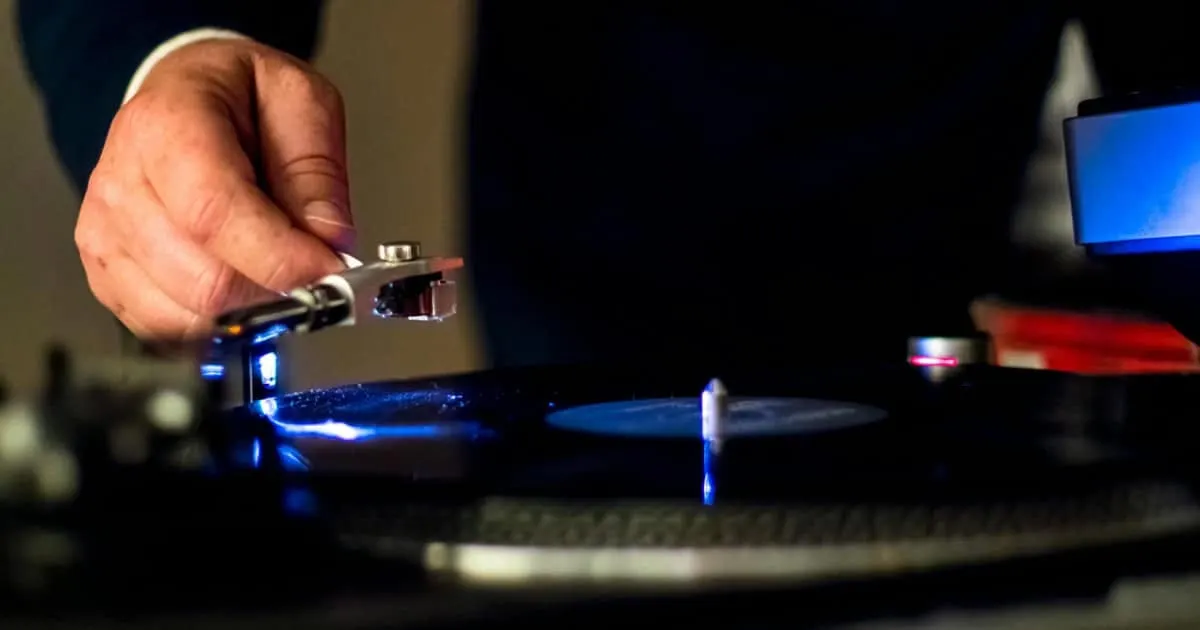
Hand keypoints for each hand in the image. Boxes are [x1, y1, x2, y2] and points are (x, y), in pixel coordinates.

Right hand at [76, 38, 353, 340]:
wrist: (183, 95)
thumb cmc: (238, 96)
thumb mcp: (300, 101)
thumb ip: (317, 173)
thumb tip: (330, 242)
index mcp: (168, 126)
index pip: (215, 214)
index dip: (280, 257)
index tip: (329, 271)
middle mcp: (122, 182)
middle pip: (203, 278)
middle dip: (275, 291)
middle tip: (315, 276)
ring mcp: (107, 233)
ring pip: (187, 314)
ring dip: (249, 312)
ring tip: (275, 273)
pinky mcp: (107, 273)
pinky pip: (165, 330)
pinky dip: (216, 326)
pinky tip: (242, 291)